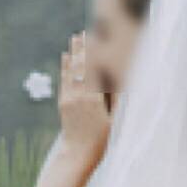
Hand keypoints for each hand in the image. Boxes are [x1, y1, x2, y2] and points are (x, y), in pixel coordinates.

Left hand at [54, 34, 111, 152]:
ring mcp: (69, 99)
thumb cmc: (102, 140)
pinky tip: (65, 56)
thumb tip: (124, 81)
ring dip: (74, 53)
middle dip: (83, 48)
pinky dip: (65, 66)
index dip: (94, 53)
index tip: (95, 38)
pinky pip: (64, 80)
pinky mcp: (63, 103)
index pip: (94, 70)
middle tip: (84, 31)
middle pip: (81, 67)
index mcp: (94, 99)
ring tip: (75, 37)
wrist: (77, 155)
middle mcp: (79, 96)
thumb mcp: (115, 120)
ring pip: (71, 71)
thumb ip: (118, 100)